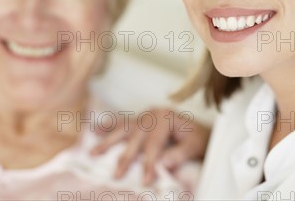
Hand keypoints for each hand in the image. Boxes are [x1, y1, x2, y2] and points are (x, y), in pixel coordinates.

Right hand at [90, 108, 210, 184]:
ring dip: (107, 141)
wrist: (201, 130)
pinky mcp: (139, 120)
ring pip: (123, 130)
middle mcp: (151, 114)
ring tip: (93, 153)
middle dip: (126, 157)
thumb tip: (163, 164)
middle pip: (135, 138)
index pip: (154, 144)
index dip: (149, 163)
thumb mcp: (195, 145)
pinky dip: (108, 126)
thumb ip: (180, 154)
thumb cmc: (198, 138)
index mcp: (165, 117)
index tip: (146, 180)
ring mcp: (143, 116)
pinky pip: (122, 123)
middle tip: (117, 175)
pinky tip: (94, 129)